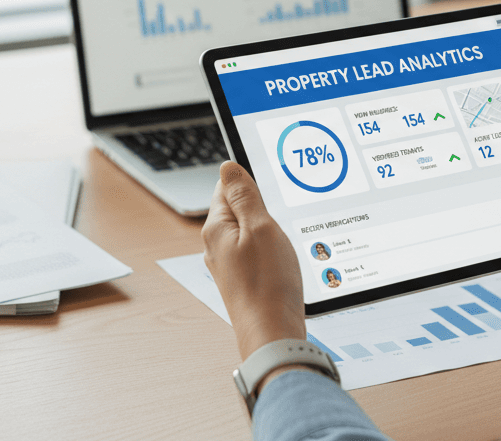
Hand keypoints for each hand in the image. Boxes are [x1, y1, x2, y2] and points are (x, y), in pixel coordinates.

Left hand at [202, 161, 306, 360]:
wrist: (273, 334)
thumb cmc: (269, 284)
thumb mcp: (261, 227)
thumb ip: (244, 196)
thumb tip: (227, 166)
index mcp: (216, 228)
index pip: (226, 186)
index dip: (251, 182)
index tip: (272, 187)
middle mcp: (217, 245)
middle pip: (237, 208)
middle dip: (261, 206)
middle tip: (283, 216)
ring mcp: (229, 264)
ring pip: (249, 232)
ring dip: (268, 230)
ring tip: (284, 240)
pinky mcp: (243, 279)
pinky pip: (255, 252)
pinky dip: (271, 250)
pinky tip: (284, 260)